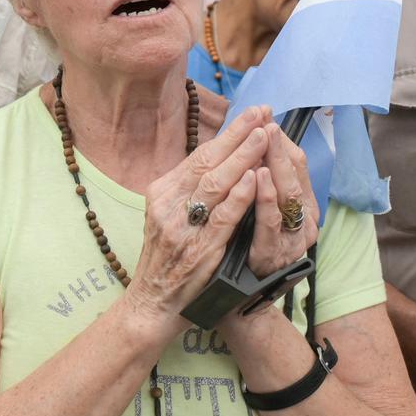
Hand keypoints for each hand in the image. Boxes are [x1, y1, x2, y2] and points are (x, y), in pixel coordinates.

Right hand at [125, 106, 271, 332]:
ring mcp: (181, 226)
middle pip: (206, 161)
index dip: (227, 133)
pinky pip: (221, 217)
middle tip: (263, 112)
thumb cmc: (166, 258)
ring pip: (214, 183)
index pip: (198, 155)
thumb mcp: (169, 216)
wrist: (152, 303)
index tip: (252, 114)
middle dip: (238, 134)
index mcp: (161, 192)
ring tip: (264, 135)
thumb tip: (221, 158)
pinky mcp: (198, 249)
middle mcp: (167, 204)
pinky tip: (256, 178)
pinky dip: (239, 196)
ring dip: (242, 157)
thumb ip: (190, 190)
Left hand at [246, 122, 319, 279]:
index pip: (297, 166)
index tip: (264, 116)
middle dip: (280, 147)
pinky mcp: (273, 257)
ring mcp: (292, 241)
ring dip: (277, 165)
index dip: (281, 140)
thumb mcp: (257, 213)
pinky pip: (271, 224)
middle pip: (295, 177)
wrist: (236, 300)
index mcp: (302, 209)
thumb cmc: (245, 250)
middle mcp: (304, 223)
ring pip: (289, 197)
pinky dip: (266, 199)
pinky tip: (259, 178)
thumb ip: (262, 183)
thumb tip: (256, 143)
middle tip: (266, 121)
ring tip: (266, 139)